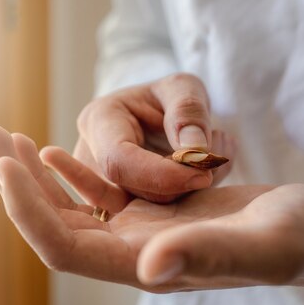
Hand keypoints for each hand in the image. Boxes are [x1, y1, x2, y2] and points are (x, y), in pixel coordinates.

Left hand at [0, 124, 303, 292]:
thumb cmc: (299, 240)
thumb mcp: (265, 245)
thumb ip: (208, 256)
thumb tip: (148, 267)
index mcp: (147, 266)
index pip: (64, 246)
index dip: (28, 209)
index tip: (4, 163)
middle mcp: (132, 253)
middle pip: (53, 225)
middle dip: (15, 184)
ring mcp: (139, 232)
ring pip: (68, 209)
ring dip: (34, 175)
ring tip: (6, 140)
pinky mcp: (151, 211)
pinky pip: (96, 195)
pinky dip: (70, 172)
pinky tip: (51, 151)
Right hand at [74, 73, 234, 202]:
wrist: (160, 115)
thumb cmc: (168, 97)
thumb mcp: (183, 87)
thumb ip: (189, 112)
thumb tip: (195, 151)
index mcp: (98, 121)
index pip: (119, 160)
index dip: (161, 175)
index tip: (203, 175)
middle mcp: (88, 157)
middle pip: (127, 192)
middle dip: (177, 186)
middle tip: (215, 162)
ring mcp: (96, 186)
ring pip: (138, 210)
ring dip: (182, 195)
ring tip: (211, 162)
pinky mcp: (114, 206)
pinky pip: (147, 217)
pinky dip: (180, 202)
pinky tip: (200, 177)